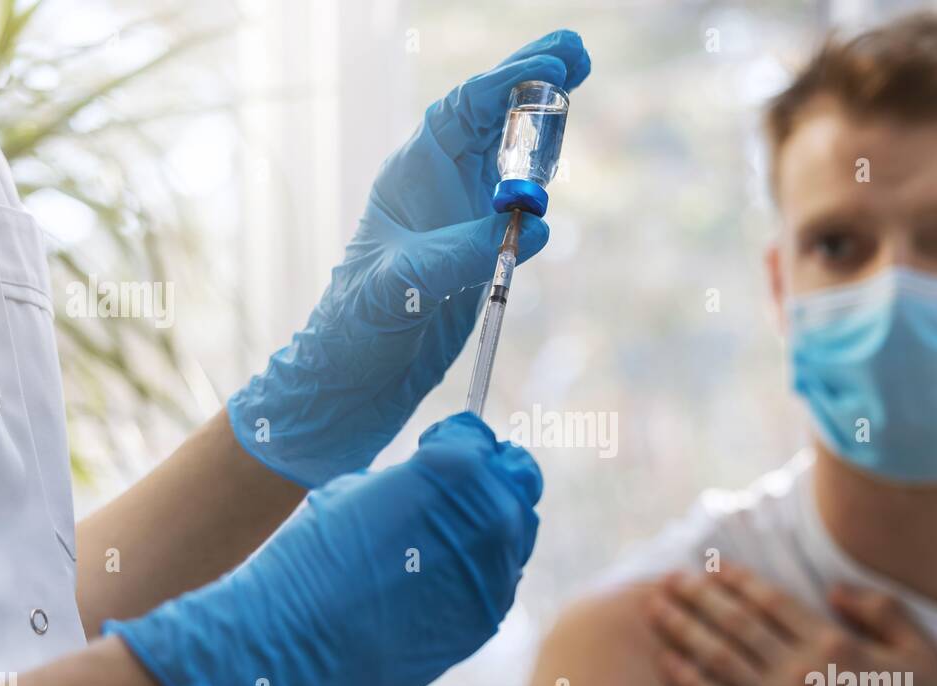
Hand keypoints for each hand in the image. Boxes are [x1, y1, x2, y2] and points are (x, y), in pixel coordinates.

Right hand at [107, 413, 542, 685]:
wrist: (295, 642)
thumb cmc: (312, 556)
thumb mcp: (358, 489)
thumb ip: (414, 479)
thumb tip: (435, 484)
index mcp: (458, 469)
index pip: (478, 437)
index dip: (453, 441)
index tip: (436, 452)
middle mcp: (493, 516)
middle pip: (517, 481)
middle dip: (488, 480)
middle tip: (450, 494)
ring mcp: (496, 572)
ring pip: (513, 536)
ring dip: (486, 530)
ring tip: (435, 543)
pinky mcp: (488, 618)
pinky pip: (496, 582)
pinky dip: (474, 575)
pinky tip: (430, 584)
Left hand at [228, 31, 591, 487]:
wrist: (356, 379)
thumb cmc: (358, 328)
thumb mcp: (403, 287)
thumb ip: (462, 253)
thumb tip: (533, 226)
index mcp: (412, 175)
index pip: (466, 110)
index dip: (511, 80)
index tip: (555, 62)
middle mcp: (438, 186)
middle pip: (493, 118)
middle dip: (533, 84)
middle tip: (580, 55)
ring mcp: (461, 216)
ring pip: (509, 155)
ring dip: (541, 128)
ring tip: (573, 91)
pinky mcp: (479, 250)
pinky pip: (518, 206)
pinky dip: (541, 186)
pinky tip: (555, 173)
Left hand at [647, 561, 936, 685]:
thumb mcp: (921, 653)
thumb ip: (881, 610)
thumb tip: (834, 589)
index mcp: (832, 643)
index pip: (770, 601)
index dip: (736, 580)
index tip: (711, 567)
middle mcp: (798, 669)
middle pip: (734, 622)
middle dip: (697, 596)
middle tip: (667, 579)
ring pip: (716, 657)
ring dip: (681, 629)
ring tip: (653, 610)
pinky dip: (685, 681)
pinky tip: (665, 662)